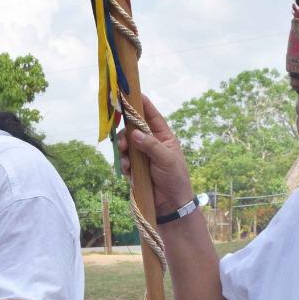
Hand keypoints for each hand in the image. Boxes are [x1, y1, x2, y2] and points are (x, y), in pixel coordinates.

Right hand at [117, 95, 195, 216]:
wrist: (171, 205)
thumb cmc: (175, 179)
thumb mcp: (166, 159)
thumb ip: (150, 145)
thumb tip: (134, 132)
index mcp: (163, 137)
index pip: (152, 117)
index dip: (143, 105)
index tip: (133, 94)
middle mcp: (151, 144)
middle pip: (134, 129)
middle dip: (126, 133)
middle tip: (123, 141)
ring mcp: (142, 156)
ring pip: (126, 145)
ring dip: (123, 150)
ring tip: (126, 158)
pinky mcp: (135, 169)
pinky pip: (123, 161)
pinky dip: (123, 164)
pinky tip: (127, 171)